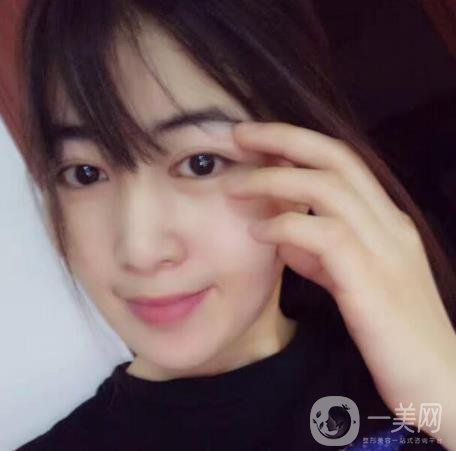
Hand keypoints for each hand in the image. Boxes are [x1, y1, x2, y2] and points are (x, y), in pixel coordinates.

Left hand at [223, 121, 455, 447]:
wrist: (440, 382)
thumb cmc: (392, 330)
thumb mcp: (352, 281)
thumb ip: (321, 254)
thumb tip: (282, 233)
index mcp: (386, 221)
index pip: (342, 162)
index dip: (298, 143)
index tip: (258, 139)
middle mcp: (389, 224)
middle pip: (336, 158)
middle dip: (284, 138)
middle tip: (240, 134)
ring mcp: (384, 249)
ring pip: (326, 189)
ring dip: (273, 180)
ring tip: (234, 185)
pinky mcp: (372, 282)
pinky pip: (323, 236)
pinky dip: (285, 227)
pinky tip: (258, 233)